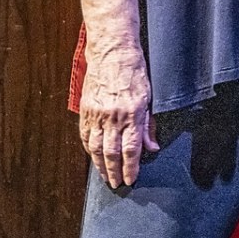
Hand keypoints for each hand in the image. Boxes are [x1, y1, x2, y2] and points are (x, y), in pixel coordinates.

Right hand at [78, 38, 158, 187]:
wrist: (113, 53)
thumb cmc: (135, 72)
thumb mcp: (150, 97)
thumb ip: (149, 124)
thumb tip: (152, 147)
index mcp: (133, 113)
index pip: (131, 148)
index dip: (131, 167)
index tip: (131, 178)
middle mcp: (114, 116)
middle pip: (112, 152)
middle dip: (114, 171)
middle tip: (116, 184)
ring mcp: (97, 113)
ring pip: (97, 147)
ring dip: (100, 165)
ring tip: (104, 176)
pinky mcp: (86, 110)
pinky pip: (86, 135)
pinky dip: (90, 149)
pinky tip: (93, 157)